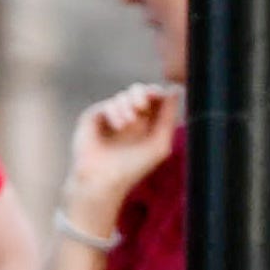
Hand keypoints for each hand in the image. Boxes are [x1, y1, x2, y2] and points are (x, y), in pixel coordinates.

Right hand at [60, 82, 181, 226]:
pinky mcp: (94, 117)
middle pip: (140, 91)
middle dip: (143, 93)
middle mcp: (131, 117)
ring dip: (128, 106)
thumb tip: (175, 90)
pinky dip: (115, 112)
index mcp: (149, 123)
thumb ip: (168, 118)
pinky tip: (119, 126)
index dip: (158, 93)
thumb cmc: (135, 167)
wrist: (104, 179)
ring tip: (128, 124)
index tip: (161, 95)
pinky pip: (108, 104)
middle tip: (142, 105)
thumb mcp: (159, 143)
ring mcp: (112, 116)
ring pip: (124, 96)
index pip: (156, 99)